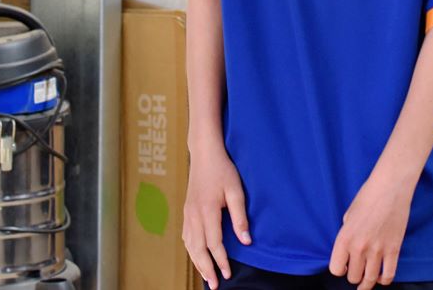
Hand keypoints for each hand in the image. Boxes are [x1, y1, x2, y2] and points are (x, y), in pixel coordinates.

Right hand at [182, 146, 250, 289]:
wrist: (204, 154)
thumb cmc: (223, 170)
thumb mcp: (236, 191)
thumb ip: (240, 218)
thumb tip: (246, 242)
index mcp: (207, 210)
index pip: (214, 243)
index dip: (221, 260)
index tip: (228, 274)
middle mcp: (194, 215)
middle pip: (198, 249)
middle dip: (206, 268)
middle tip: (214, 285)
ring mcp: (187, 213)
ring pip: (190, 245)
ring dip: (197, 262)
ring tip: (206, 276)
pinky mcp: (186, 211)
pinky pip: (186, 237)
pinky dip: (191, 250)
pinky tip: (196, 257)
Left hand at [328, 170, 413, 288]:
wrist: (390, 187)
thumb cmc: (368, 196)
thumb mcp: (349, 215)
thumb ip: (348, 235)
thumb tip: (350, 249)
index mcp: (344, 238)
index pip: (336, 269)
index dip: (340, 269)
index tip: (344, 266)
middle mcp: (359, 247)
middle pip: (353, 277)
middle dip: (354, 276)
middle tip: (357, 271)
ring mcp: (377, 250)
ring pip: (370, 280)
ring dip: (367, 283)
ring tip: (366, 283)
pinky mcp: (394, 250)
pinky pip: (388, 275)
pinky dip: (384, 280)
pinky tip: (381, 277)